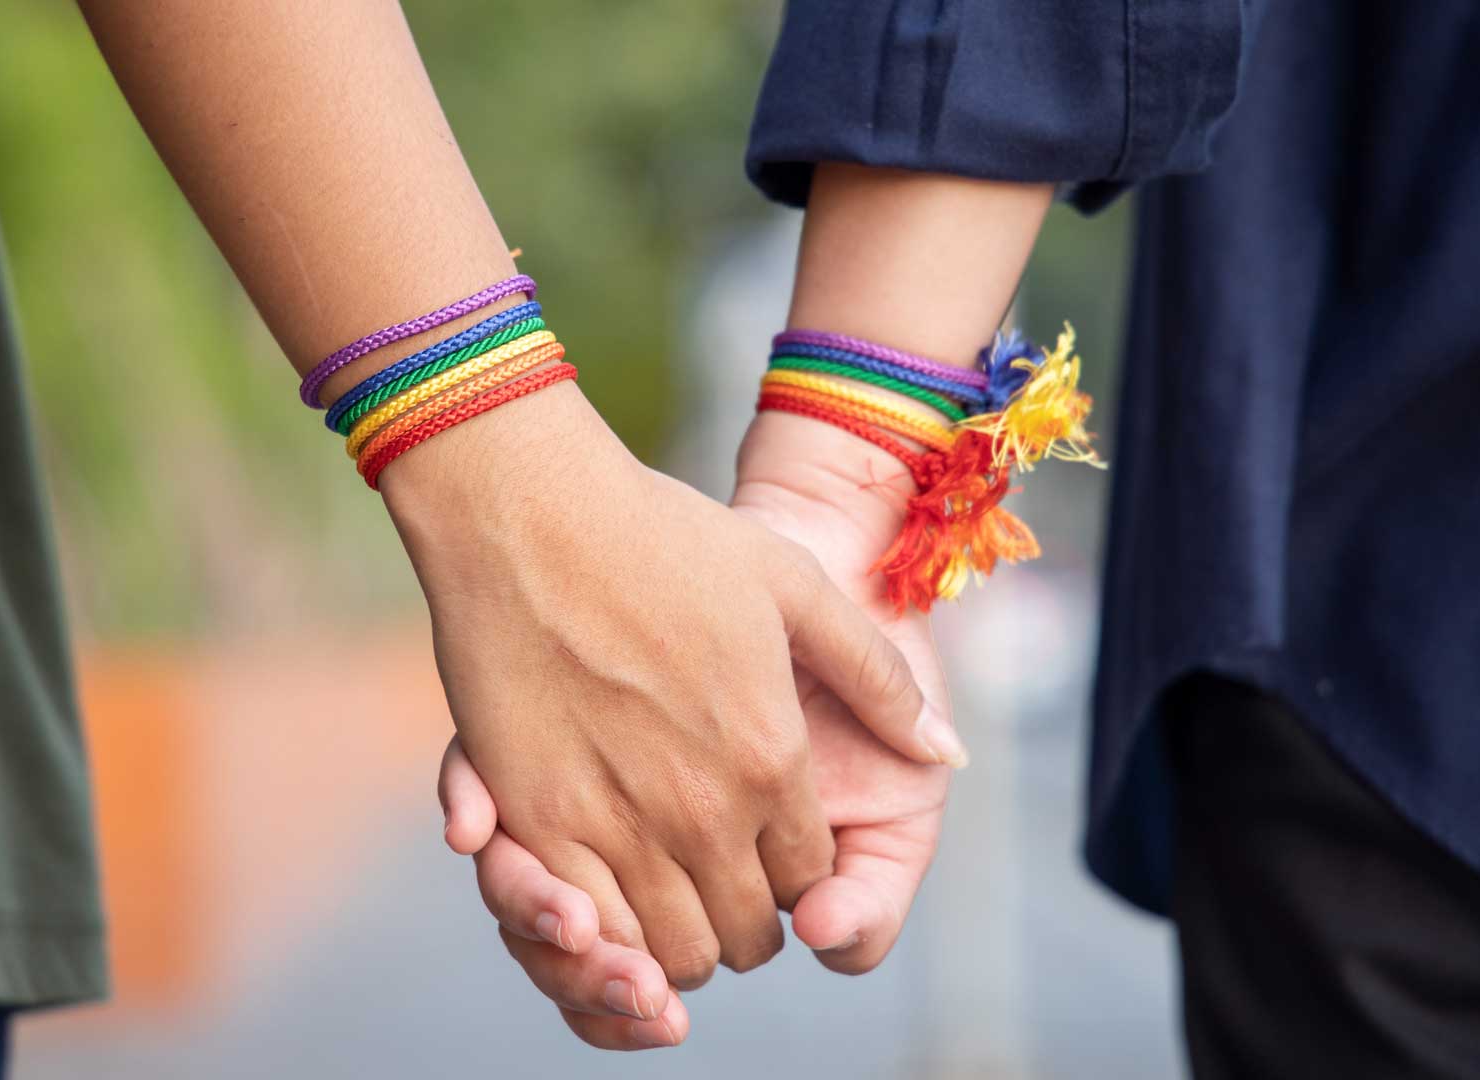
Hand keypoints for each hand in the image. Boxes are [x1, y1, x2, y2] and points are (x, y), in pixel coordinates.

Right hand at [435, 408, 959, 1048]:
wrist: (533, 513)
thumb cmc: (665, 538)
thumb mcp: (797, 586)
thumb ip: (878, 677)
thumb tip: (946, 750)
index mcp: (773, 760)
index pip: (808, 880)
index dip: (798, 880)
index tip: (773, 854)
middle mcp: (703, 811)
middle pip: (743, 937)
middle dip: (743, 923)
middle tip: (721, 884)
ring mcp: (615, 823)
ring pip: (668, 953)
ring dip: (676, 942)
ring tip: (666, 895)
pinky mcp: (535, 822)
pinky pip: (587, 932)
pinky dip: (604, 937)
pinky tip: (604, 898)